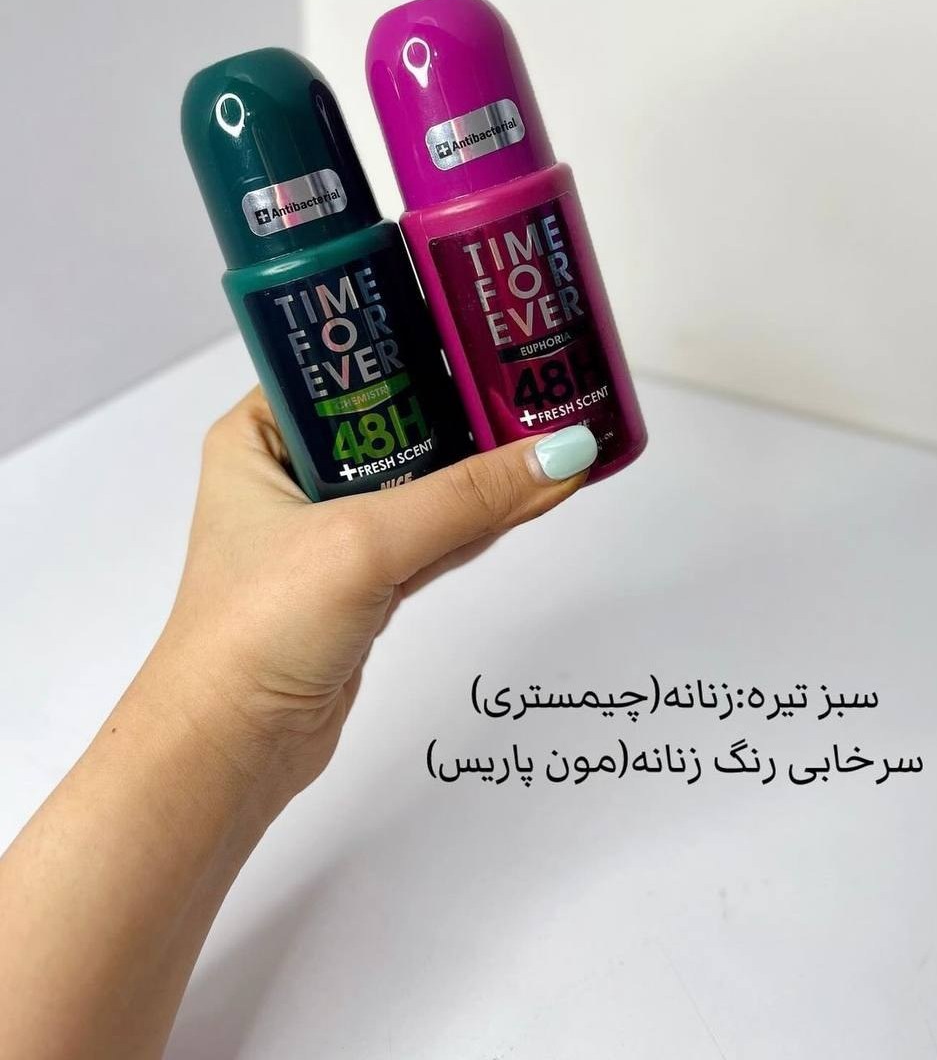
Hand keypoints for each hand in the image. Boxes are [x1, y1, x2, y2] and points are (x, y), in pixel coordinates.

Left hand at [157, 387, 596, 807]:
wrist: (232, 749)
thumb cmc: (261, 627)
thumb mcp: (365, 541)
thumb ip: (467, 497)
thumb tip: (564, 452)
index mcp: (261, 435)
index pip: (348, 367)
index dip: (416, 343)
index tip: (487, 328)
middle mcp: (293, 475)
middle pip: (397, 426)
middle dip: (463, 411)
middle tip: (538, 378)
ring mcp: (330, 533)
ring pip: (421, 485)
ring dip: (479, 471)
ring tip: (552, 433)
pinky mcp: (362, 584)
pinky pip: (430, 537)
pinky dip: (475, 522)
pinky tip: (527, 497)